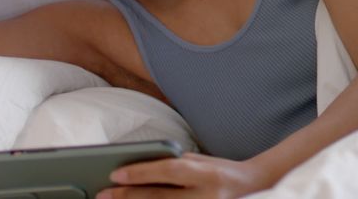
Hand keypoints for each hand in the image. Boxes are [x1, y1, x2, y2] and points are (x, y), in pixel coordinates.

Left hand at [96, 152, 274, 198]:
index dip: (142, 172)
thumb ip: (175, 166)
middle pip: (160, 198)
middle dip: (128, 197)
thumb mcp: (201, 162)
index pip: (170, 171)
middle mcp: (207, 197)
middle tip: (102, 194)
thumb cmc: (221, 172)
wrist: (254, 188)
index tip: (116, 174)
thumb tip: (138, 171)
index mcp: (208, 174)